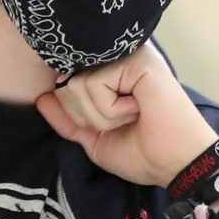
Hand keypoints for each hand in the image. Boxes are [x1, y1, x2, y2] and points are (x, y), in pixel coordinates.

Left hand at [34, 43, 218, 189]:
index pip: (65, 83)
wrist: (177, 163)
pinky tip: (138, 108)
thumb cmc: (144, 152)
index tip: (110, 123)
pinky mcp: (134, 59)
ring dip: (102, 115)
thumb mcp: (95, 138)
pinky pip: (93, 84)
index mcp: (109, 73)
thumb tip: (41, 99)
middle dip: (89, 117)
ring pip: (76, 85)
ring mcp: (126, 54)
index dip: (76, 110)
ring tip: (132, 114)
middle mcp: (117, 57)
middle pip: (65, 84)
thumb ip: (68, 119)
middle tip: (124, 120)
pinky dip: (111, 109)